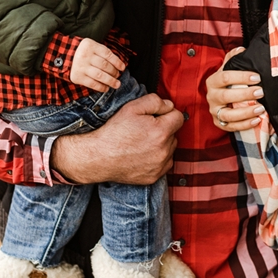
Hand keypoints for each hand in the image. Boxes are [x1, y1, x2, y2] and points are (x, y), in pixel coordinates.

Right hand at [50, 93, 181, 184]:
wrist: (99, 156)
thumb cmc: (114, 132)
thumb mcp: (132, 108)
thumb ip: (155, 101)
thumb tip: (169, 105)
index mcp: (161, 131)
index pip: (179, 117)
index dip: (167, 113)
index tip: (156, 116)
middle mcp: (164, 150)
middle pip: (174, 133)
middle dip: (164, 129)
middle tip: (144, 129)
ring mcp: (160, 165)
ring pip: (170, 149)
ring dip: (162, 144)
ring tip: (142, 142)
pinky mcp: (154, 177)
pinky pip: (164, 163)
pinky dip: (158, 158)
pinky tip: (142, 154)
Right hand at [68, 37, 126, 91]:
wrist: (65, 57)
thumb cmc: (85, 52)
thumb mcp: (93, 47)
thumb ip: (104, 53)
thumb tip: (119, 65)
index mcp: (90, 45)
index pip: (107, 54)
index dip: (117, 62)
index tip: (123, 68)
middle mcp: (84, 56)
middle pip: (105, 65)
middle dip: (114, 72)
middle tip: (118, 76)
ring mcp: (80, 67)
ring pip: (100, 76)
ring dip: (111, 81)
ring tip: (117, 84)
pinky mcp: (77, 77)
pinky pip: (92, 84)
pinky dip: (101, 87)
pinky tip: (106, 88)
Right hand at [205, 47, 263, 131]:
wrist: (219, 98)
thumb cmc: (227, 82)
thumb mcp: (229, 68)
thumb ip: (234, 58)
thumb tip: (242, 49)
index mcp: (213, 81)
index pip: (225, 77)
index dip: (241, 77)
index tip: (257, 77)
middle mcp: (211, 97)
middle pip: (226, 96)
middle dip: (245, 94)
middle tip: (261, 91)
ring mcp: (214, 111)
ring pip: (228, 115)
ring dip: (245, 113)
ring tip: (261, 109)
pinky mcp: (219, 123)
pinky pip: (231, 127)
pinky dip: (244, 125)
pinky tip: (257, 120)